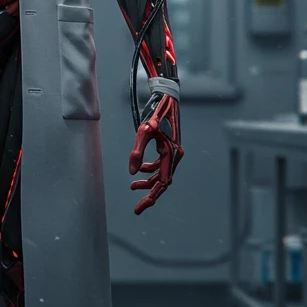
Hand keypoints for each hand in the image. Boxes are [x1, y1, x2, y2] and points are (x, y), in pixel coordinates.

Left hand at [128, 92, 182, 214]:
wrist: (166, 98)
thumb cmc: (156, 112)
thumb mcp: (143, 131)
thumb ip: (137, 152)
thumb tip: (131, 172)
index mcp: (171, 154)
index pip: (161, 182)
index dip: (150, 197)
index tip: (139, 208)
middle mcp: (174, 155)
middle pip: (163, 182)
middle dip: (149, 194)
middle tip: (137, 208)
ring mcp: (172, 152)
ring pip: (161, 174)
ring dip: (148, 182)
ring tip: (133, 186)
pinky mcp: (167, 148)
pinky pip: (160, 165)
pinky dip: (149, 169)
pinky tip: (139, 170)